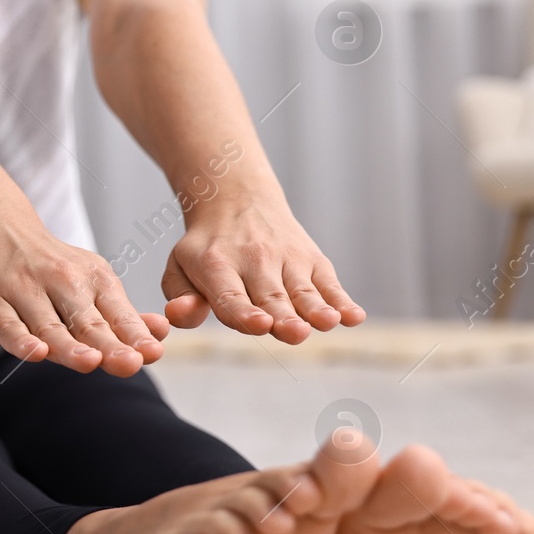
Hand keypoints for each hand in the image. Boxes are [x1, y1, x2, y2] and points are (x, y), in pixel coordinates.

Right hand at [0, 200, 169, 376]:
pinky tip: (35, 352)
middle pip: (86, 322)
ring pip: (48, 325)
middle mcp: (59, 280)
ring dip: (69, 345)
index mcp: (91, 277)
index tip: (151, 353)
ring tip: (90, 362)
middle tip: (129, 363)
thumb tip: (158, 336)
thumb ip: (119, 314)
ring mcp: (21, 289)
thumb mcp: (88, 278)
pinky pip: (6, 324)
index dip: (135, 335)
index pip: (116, 314)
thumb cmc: (46, 263)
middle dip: (109, 344)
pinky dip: (20, 340)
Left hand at [162, 192, 365, 341]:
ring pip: (303, 291)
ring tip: (327, 322)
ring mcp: (287, 258)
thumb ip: (179, 297)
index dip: (243, 313)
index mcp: (216, 265)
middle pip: (271, 297)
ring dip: (316, 309)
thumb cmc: (206, 248)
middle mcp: (254, 260)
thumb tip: (180, 314)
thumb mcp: (179, 266)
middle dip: (283, 317)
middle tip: (294, 332)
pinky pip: (329, 282)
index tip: (257, 324)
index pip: (230, 295)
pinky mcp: (312, 259)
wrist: (236, 200)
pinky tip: (353, 317)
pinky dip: (342, 300)